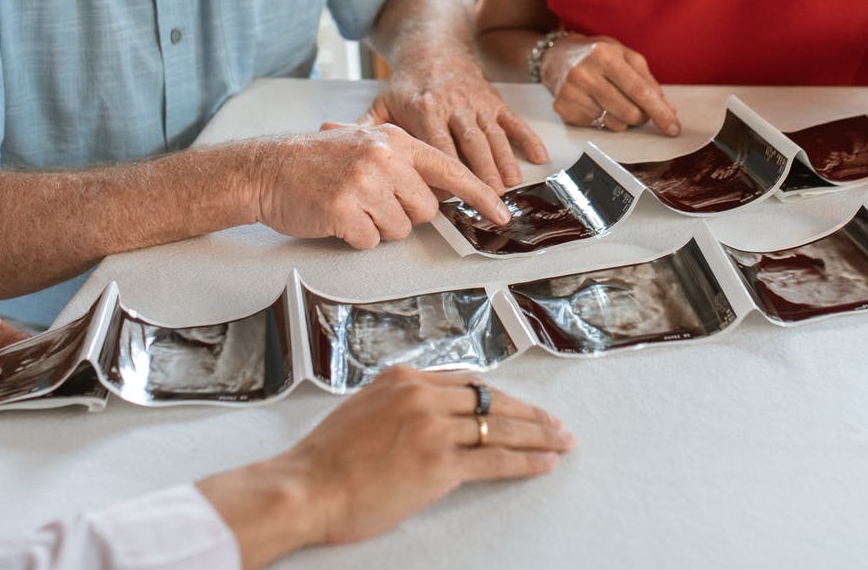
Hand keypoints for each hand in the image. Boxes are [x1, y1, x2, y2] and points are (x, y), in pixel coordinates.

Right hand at [197, 369, 571, 565]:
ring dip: (538, 435)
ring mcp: (434, 428)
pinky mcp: (440, 464)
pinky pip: (496, 460)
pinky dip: (526, 460)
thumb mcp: (363, 410)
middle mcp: (423, 396)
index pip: (468, 382)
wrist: (306, 488)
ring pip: (501, 426)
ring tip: (561, 441)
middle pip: (492, 399)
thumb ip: (399, 406)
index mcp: (404, 379)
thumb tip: (424, 416)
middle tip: (555, 423)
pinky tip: (544, 462)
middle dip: (530, 413)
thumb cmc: (326, 460)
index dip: (501, 396)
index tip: (520, 404)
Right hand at [240, 123, 509, 248]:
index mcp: (394, 140)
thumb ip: (405, 164)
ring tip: (350, 205)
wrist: (268, 169)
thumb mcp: (366, 145)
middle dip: (403, 214)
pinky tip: (337, 216)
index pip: (450, 170)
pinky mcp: (343, 209)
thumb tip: (441, 194)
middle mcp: (384, 158)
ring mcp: (363, 183)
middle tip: (371, 201)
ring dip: (376, 226)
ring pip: (399, 229)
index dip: (479, 195)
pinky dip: (355, 236)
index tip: (502, 213)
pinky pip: (370, 240)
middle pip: (425, 209)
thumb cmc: (317, 162)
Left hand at [361, 52, 549, 190]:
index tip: (445, 200)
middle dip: (481, 172)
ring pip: (493, 135)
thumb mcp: (382, 105)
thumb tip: (334, 146)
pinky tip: (538, 157)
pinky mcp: (494, 100)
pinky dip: (527, 138)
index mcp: (424, 109)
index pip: (436, 147)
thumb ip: (363, 131)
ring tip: (510, 187)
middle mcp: (453, 105)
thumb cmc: (408, 85)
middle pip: (469, 144)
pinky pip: (514, 121)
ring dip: (504, 161)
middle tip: (489, 199)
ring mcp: (477, 103)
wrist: (434, 48)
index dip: (442, 173)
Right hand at [541, 35, 680, 136]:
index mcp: (604, 55)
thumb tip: (668, 110)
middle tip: (638, 108)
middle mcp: (584, 73)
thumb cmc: (597, 55)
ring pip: (614, 124)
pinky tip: (594, 103)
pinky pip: (596, 127)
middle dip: (641, 116)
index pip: (639, 90)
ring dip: (622, 120)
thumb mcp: (625, 56)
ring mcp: (571, 92)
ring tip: (613, 101)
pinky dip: (602, 120)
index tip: (674, 128)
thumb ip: (648, 81)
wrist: (557, 56)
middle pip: (629, 112)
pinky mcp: (562, 108)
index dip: (660, 112)